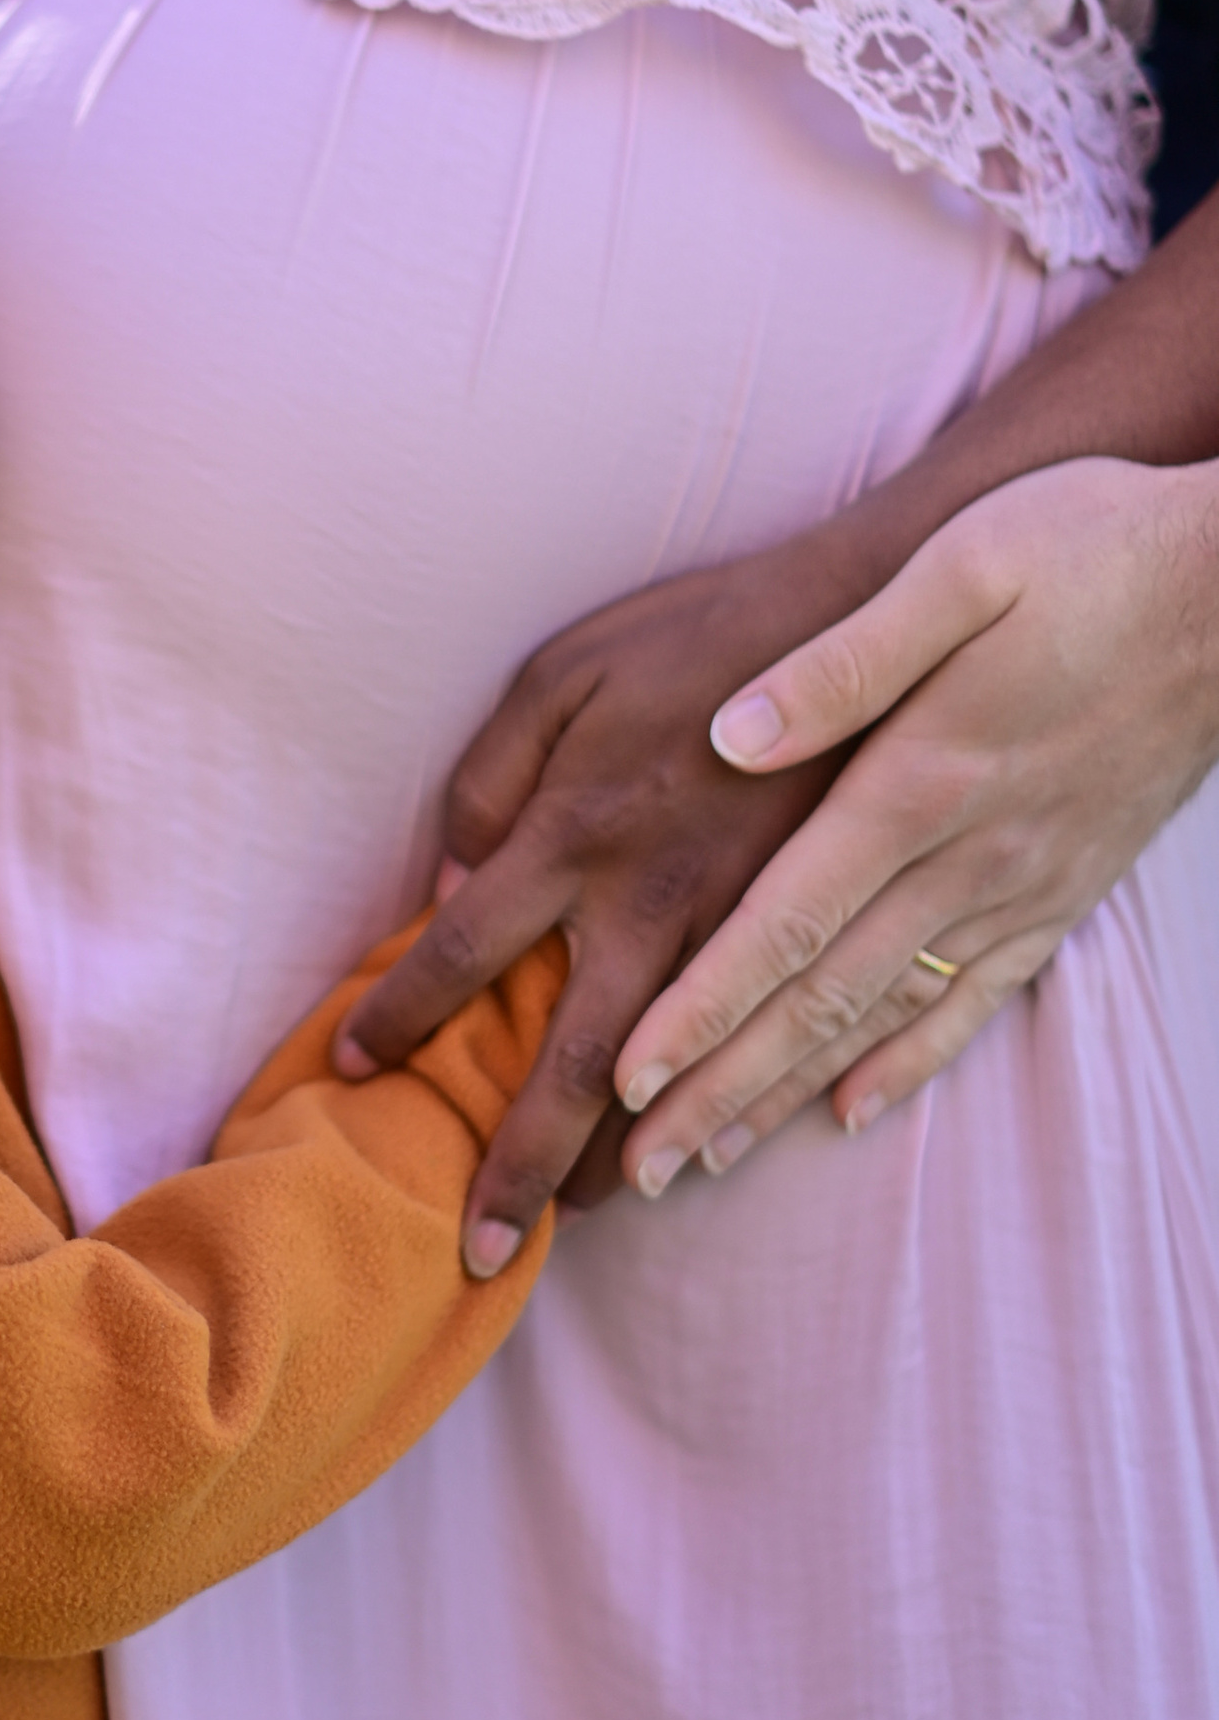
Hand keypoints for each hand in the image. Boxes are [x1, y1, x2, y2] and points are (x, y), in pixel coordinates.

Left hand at [335, 524, 877, 1270]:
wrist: (881, 602)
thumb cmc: (706, 630)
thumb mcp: (565, 670)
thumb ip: (493, 774)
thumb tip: (452, 877)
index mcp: (580, 832)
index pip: (465, 953)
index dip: (401, 1018)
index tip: (353, 1072)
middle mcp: (659, 901)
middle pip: (574, 1065)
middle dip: (520, 1166)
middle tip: (478, 1253)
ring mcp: (755, 928)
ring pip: (682, 1080)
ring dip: (631, 1161)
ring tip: (583, 1220)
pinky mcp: (828, 932)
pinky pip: (783, 1054)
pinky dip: (760, 1111)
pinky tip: (724, 1155)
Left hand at [609, 457, 1218, 1189]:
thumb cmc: (1096, 549)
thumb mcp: (964, 566)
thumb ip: (842, 660)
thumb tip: (733, 732)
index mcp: (918, 777)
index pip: (785, 919)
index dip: (702, 1007)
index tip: (623, 1077)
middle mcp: (967, 854)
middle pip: (818, 997)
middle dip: (718, 1087)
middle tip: (633, 1171)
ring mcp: (1021, 882)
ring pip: (882, 1014)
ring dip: (787, 1092)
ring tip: (705, 1159)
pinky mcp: (1065, 889)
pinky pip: (976, 998)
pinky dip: (908, 1061)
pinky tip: (853, 1108)